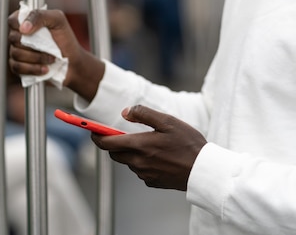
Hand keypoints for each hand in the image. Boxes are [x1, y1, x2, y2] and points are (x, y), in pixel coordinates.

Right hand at [7, 8, 104, 100]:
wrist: (73, 62)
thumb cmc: (65, 39)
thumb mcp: (58, 20)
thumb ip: (40, 16)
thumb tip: (23, 27)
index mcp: (27, 21)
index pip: (12, 20)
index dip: (18, 25)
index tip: (31, 30)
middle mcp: (20, 35)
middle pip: (13, 38)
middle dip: (33, 45)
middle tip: (49, 46)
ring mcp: (18, 51)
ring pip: (16, 54)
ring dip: (37, 58)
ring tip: (51, 58)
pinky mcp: (19, 66)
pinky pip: (17, 68)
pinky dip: (33, 69)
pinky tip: (45, 68)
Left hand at [91, 105, 206, 190]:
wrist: (204, 171)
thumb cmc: (188, 144)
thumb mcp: (168, 121)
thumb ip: (144, 114)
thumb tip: (125, 112)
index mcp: (140, 145)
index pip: (107, 143)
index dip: (96, 136)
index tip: (91, 130)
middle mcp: (138, 162)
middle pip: (115, 154)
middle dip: (113, 144)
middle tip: (119, 134)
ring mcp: (145, 174)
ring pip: (128, 162)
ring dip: (130, 153)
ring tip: (149, 143)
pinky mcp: (152, 182)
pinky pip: (140, 171)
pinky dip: (142, 163)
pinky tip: (159, 157)